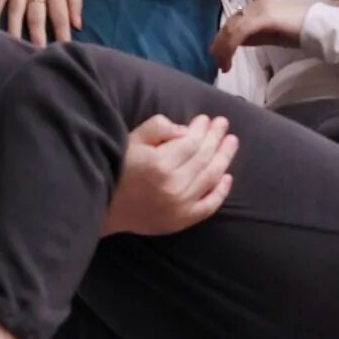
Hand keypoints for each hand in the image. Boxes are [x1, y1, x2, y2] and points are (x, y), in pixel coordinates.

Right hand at [102, 113, 238, 236]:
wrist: (107, 208)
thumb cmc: (119, 169)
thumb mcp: (132, 140)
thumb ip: (157, 127)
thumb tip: (185, 130)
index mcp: (159, 163)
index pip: (191, 142)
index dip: (202, 129)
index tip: (206, 119)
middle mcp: (174, 184)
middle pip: (204, 157)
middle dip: (216, 137)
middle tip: (223, 124)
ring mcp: (181, 205)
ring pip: (211, 177)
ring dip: (224, 158)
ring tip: (231, 142)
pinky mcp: (183, 220)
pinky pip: (209, 205)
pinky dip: (221, 191)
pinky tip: (228, 176)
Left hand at [210, 0, 309, 72]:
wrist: (320, 28)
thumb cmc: (301, 32)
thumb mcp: (273, 34)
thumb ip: (255, 35)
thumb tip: (236, 43)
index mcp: (260, 3)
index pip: (236, 20)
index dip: (224, 38)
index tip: (220, 55)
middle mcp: (257, 2)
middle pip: (230, 23)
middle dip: (220, 44)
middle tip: (218, 62)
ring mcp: (259, 8)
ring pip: (231, 28)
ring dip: (223, 48)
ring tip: (223, 64)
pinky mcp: (262, 17)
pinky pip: (239, 32)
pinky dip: (230, 47)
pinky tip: (229, 59)